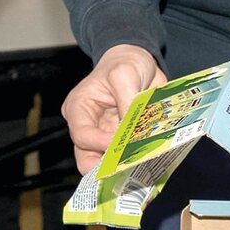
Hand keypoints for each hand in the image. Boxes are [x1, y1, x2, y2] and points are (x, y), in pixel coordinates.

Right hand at [62, 43, 163, 173]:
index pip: (82, 134)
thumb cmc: (125, 62)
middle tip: (128, 167)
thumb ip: (127, 100)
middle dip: (107, 166)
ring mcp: (106, 135)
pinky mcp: (123, 140)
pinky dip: (137, 160)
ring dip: (123, 166)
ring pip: (108, 163)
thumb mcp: (124, 73)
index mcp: (79, 108)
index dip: (98, 144)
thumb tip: (133, 128)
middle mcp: (89, 126)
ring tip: (141, 165)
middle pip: (88, 158)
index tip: (120, 146)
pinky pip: (127, 157)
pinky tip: (150, 159)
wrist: (139, 62)